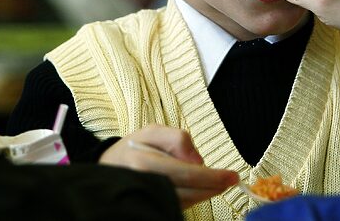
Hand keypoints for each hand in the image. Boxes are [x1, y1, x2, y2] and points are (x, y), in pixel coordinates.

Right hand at [99, 124, 238, 208]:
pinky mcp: (150, 207)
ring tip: (218, 183)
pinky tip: (199, 189)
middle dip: (213, 186)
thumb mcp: (151, 131)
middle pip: (188, 191)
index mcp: (144, 162)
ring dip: (205, 193)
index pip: (186, 173)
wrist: (107, 168)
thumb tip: (197, 160)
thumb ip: (176, 138)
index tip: (232, 176)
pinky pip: (178, 206)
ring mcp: (148, 199)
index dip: (212, 176)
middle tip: (231, 180)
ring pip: (185, 201)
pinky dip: (193, 198)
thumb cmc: (132, 147)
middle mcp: (145, 184)